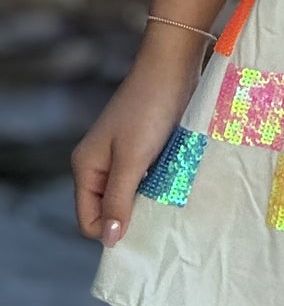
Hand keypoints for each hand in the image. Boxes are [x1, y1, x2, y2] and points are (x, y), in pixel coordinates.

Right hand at [71, 36, 205, 247]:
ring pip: (132, 194)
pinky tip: (176, 180)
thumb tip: (109, 239)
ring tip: (171, 193)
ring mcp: (122, 155)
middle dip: (134, 214)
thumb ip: (119, 199)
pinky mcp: (144, 147)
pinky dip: (159, 182)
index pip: (89, 220)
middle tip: (162, 210)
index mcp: (86, 168)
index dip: (112, 229)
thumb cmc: (150, 108)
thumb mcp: (132, 158)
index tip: (143, 226)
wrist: (172, 66)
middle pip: (110, 209)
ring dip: (150, 198)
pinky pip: (147, 178)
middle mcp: (100, 164)